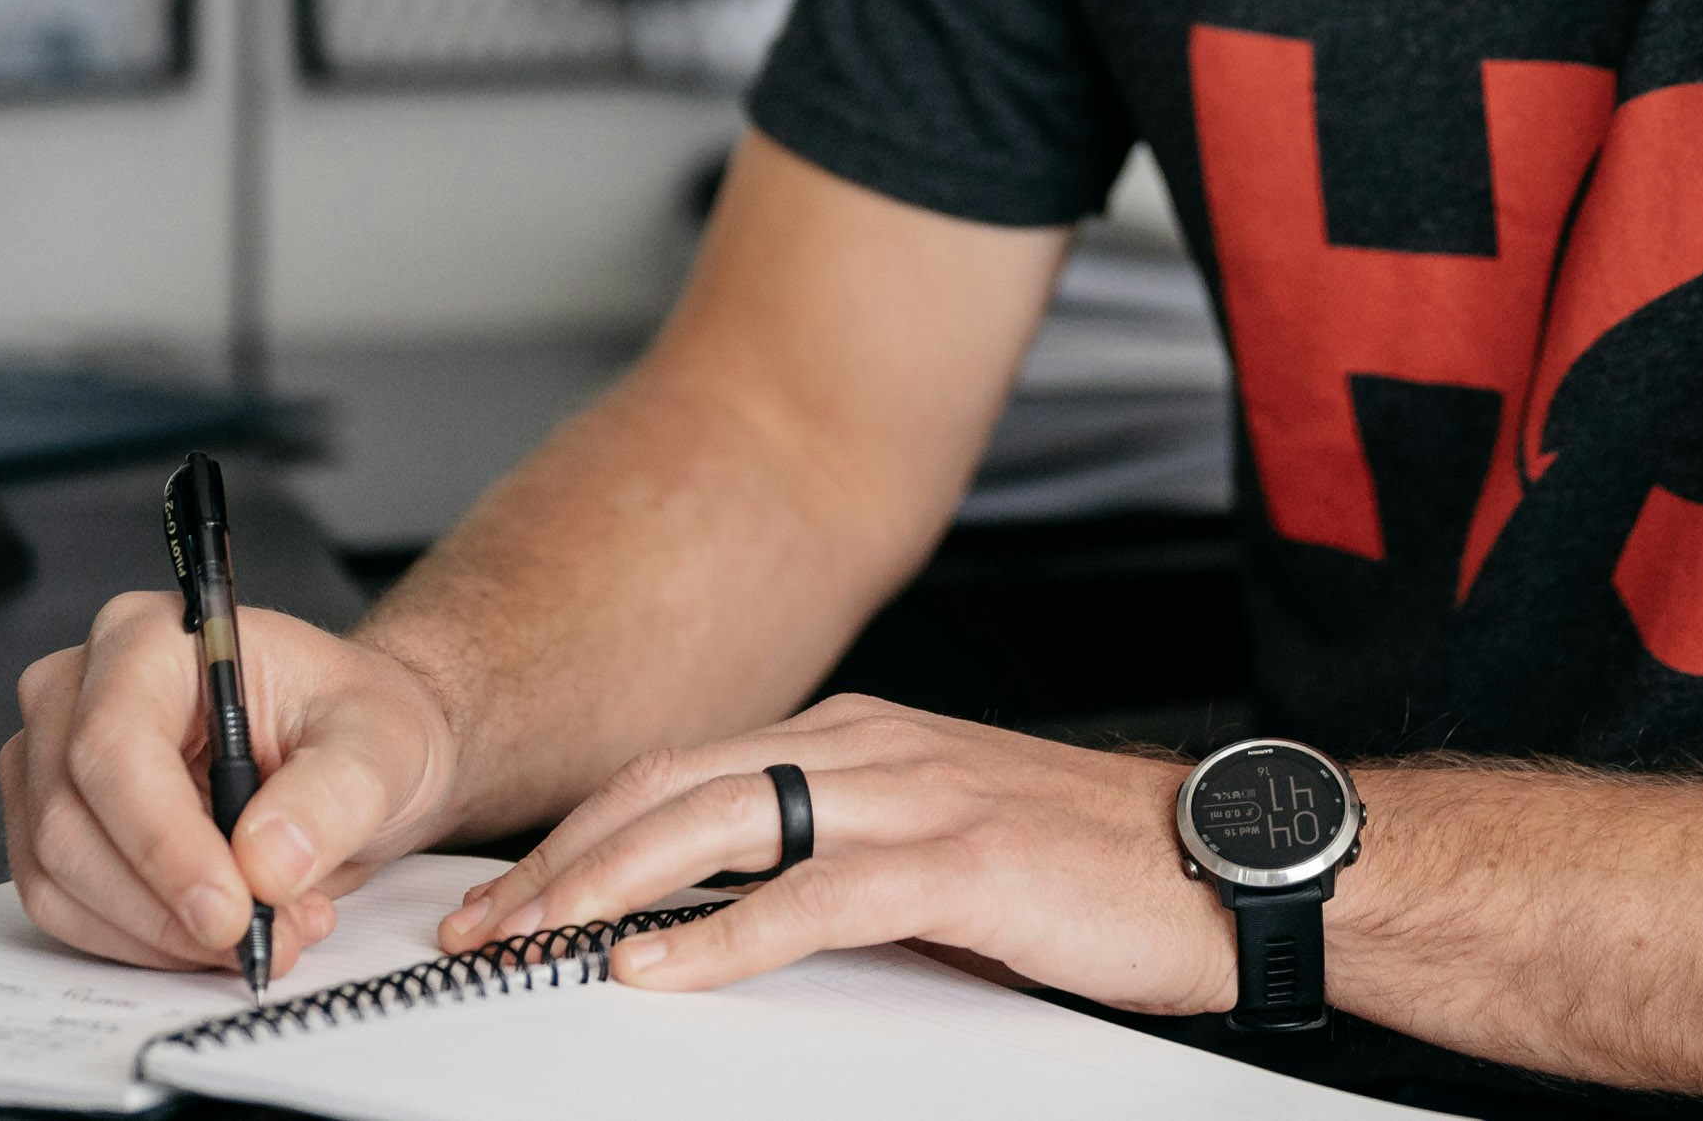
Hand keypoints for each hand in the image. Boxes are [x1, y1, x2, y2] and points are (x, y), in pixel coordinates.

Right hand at [0, 591, 460, 974]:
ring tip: (267, 926)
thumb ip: (331, 796)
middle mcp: (79, 690)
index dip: (163, 841)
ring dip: (162, 932)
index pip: (114, 744)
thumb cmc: (353, 722)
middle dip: (171, 904)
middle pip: (73, 822)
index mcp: (148, 639)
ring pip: (61, 877)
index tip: (230, 912)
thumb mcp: (378, 744)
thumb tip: (265, 865)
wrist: (347, 749)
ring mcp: (51, 761)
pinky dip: (143, 942)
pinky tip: (218, 927)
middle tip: (268, 935)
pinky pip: (66, 910)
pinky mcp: (51, 827)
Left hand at [434, 693, 1237, 1014]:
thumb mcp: (937, 839)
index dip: (588, 826)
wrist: (1218, 859)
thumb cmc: (1088, 861)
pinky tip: (658, 966)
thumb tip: (730, 909)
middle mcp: (872, 746)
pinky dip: (720, 934)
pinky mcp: (957, 863)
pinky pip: (812, 895)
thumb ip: (837, 852)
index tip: (515, 888)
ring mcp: (913, 796)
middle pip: (677, 785)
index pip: (686, 768)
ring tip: (533, 939)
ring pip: (721, 823)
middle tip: (484, 921)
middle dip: (565, 855)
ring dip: (610, 885)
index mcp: (860, 736)